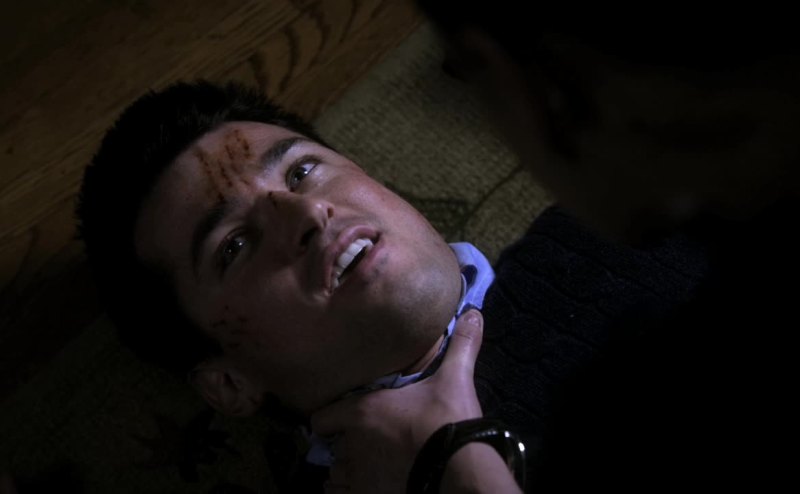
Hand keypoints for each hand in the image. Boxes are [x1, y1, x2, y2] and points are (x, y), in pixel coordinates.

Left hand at [311, 309, 484, 493]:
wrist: (459, 468)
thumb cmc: (448, 421)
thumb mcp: (455, 379)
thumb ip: (460, 346)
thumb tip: (474, 313)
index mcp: (361, 412)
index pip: (321, 418)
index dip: (332, 418)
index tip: (347, 417)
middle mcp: (351, 445)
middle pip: (331, 446)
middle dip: (345, 443)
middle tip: (366, 440)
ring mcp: (358, 475)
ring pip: (335, 473)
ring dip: (346, 469)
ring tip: (366, 464)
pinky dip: (347, 490)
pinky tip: (367, 484)